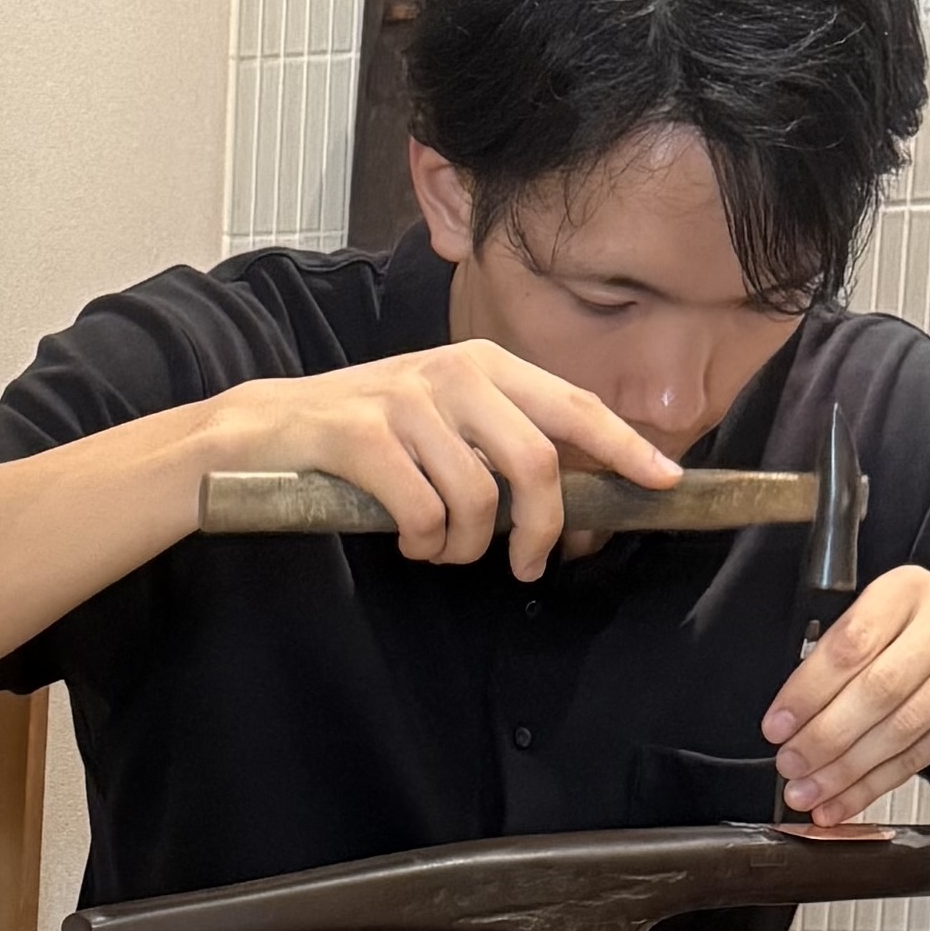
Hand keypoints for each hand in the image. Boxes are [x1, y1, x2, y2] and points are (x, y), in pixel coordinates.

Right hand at [199, 345, 676, 580]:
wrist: (264, 430)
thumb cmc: (362, 437)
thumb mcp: (440, 420)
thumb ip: (498, 439)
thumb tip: (567, 497)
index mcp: (484, 364)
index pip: (573, 406)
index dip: (624, 446)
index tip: (665, 480)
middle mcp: (453, 372)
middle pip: (536, 462)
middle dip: (541, 528)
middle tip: (527, 566)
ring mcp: (407, 401)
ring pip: (478, 499)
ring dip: (465, 546)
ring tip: (439, 550)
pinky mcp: (363, 436)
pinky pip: (424, 512)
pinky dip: (423, 542)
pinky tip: (407, 541)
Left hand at [765, 568, 929, 824]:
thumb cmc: (928, 643)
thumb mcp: (886, 626)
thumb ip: (841, 659)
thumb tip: (788, 721)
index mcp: (909, 588)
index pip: (851, 643)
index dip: (808, 691)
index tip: (776, 727)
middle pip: (878, 690)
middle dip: (824, 737)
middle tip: (790, 766)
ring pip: (900, 729)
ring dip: (846, 769)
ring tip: (808, 791)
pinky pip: (921, 756)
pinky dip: (875, 784)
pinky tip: (844, 800)